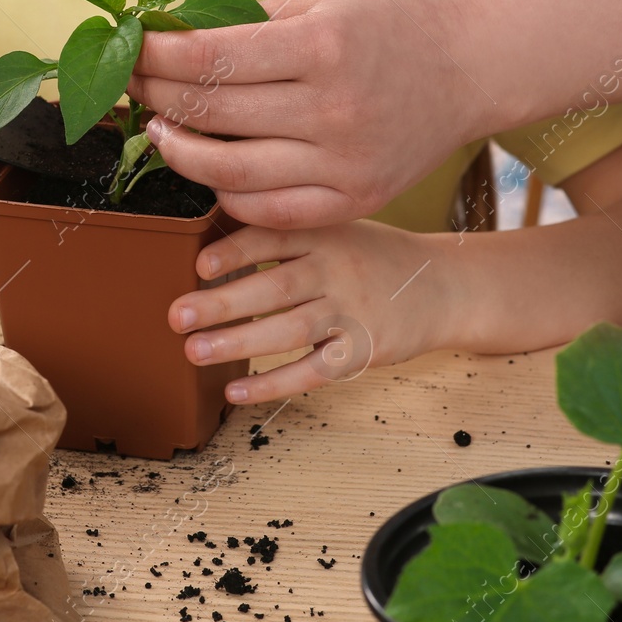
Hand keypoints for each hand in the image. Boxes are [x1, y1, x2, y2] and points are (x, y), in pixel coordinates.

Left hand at [130, 0, 489, 228]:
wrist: (468, 71)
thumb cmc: (389, 28)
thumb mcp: (323, 2)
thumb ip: (248, 21)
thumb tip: (170, 34)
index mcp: (322, 47)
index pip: (210, 58)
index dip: (155, 56)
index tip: (128, 49)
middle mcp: (332, 109)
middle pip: (212, 112)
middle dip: (156, 96)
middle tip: (130, 86)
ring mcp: (343, 163)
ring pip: (229, 172)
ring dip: (178, 151)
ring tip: (158, 130)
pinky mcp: (352, 201)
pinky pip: (267, 211)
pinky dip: (226, 193)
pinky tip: (208, 169)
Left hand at [168, 220, 450, 404]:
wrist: (443, 287)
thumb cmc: (373, 257)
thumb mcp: (337, 229)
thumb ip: (285, 236)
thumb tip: (206, 249)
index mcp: (326, 233)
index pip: (275, 235)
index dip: (236, 249)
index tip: (199, 264)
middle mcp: (339, 268)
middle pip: (276, 286)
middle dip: (223, 302)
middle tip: (178, 315)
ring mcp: (353, 311)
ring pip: (291, 329)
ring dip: (239, 343)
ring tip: (194, 352)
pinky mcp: (364, 351)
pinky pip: (313, 370)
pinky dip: (273, 383)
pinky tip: (236, 392)